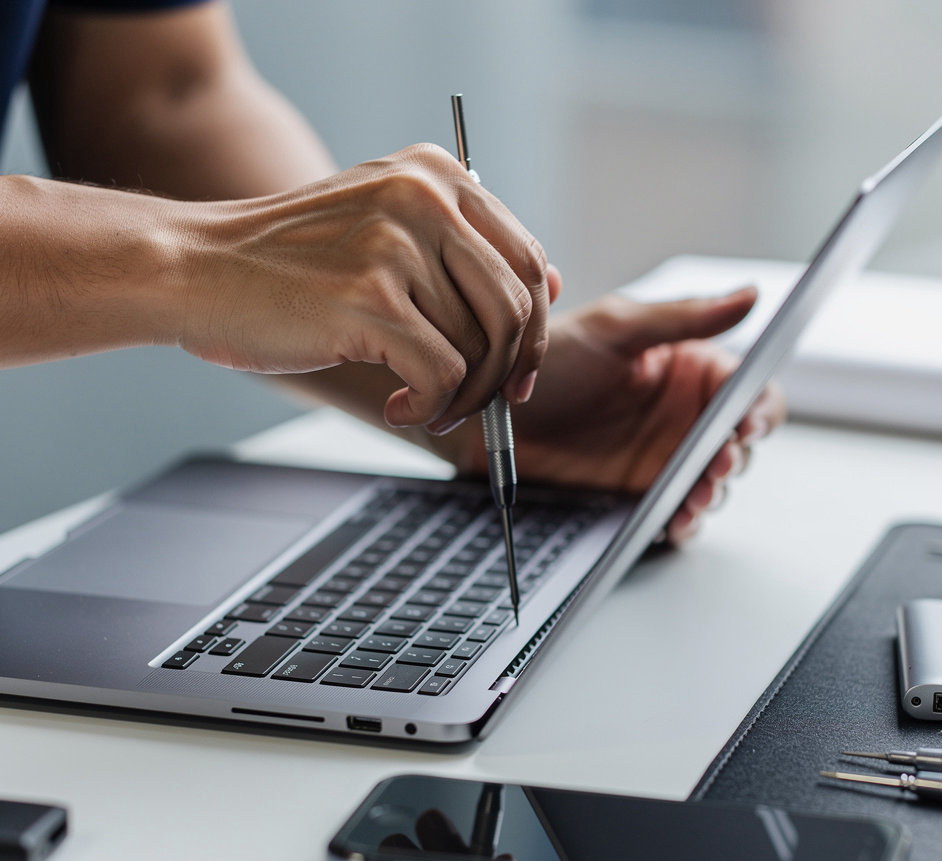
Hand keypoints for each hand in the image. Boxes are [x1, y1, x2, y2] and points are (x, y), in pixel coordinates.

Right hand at [173, 144, 551, 430]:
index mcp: (438, 175)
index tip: (519, 372)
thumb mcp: (385, 228)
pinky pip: (442, 376)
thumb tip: (550, 286)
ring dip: (460, 397)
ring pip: (479, 349)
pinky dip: (429, 408)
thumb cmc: (292, 263)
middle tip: (481, 405)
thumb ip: (463, 250)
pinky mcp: (370, 299)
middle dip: (508, 373)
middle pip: (516, 309)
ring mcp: (396, 245)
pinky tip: (398, 407)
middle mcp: (424, 198)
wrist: (196, 267)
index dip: (535, 330)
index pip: (527, 261)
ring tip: (421, 403)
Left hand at [441, 288, 785, 542]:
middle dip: (734, 456)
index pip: (746, 391)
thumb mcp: (617, 328)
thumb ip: (684, 318)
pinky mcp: (639, 491)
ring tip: (696, 495)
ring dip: (712, 491)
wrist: (494, 411)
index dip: (757, 410)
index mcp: (688, 369)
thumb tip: (750, 296)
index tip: (747, 424)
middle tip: (718, 462)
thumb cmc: (550, 360)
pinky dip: (683, 520)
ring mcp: (663, 455)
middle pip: (736, 442)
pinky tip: (676, 519)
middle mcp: (682, 414)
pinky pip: (676, 511)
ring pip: (712, 480)